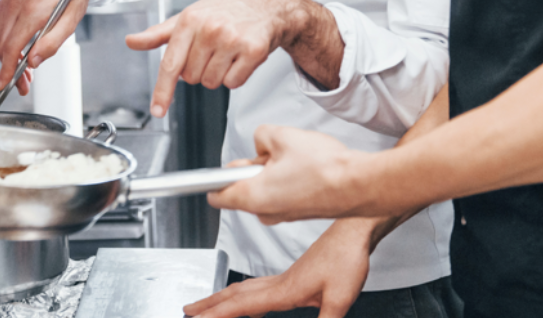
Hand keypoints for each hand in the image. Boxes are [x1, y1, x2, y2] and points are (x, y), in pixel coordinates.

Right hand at [0, 0, 100, 95]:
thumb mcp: (72, 19)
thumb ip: (53, 42)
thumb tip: (33, 62)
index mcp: (32, 10)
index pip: (11, 47)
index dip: (6, 70)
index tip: (3, 85)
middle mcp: (15, 4)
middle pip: (1, 46)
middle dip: (8, 69)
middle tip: (23, 85)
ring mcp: (8, 1)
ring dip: (7, 58)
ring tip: (24, 72)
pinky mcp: (6, 0)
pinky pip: (1, 28)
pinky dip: (7, 44)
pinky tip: (21, 52)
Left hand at [125, 0, 314, 118]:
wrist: (266, 4)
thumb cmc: (223, 11)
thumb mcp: (188, 17)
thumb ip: (158, 34)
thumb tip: (131, 42)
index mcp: (189, 20)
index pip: (170, 64)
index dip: (162, 90)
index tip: (157, 110)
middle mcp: (210, 29)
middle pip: (191, 78)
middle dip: (199, 70)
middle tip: (211, 51)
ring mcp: (233, 39)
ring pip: (212, 83)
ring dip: (218, 74)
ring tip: (227, 52)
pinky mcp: (254, 50)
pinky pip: (234, 83)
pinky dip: (236, 76)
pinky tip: (240, 57)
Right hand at [184, 218, 372, 317]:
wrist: (354, 232)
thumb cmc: (348, 258)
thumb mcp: (341, 300)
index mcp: (285, 290)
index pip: (242, 304)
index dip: (217, 314)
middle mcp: (279, 282)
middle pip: (235, 293)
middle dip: (209, 304)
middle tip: (188, 310)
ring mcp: (285, 276)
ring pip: (244, 287)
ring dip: (222, 298)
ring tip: (207, 306)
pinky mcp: (293, 274)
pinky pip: (258, 286)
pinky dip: (243, 295)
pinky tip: (249, 303)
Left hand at [207, 125, 360, 223]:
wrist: (359, 184)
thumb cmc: (324, 167)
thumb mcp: (281, 135)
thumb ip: (260, 135)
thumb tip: (262, 142)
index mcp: (253, 197)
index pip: (216, 196)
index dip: (214, 178)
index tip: (213, 169)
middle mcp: (265, 212)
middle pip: (243, 187)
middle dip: (253, 165)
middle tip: (271, 150)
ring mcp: (284, 215)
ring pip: (265, 187)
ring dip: (273, 170)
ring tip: (294, 157)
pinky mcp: (300, 212)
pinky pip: (283, 191)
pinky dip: (289, 178)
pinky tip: (306, 167)